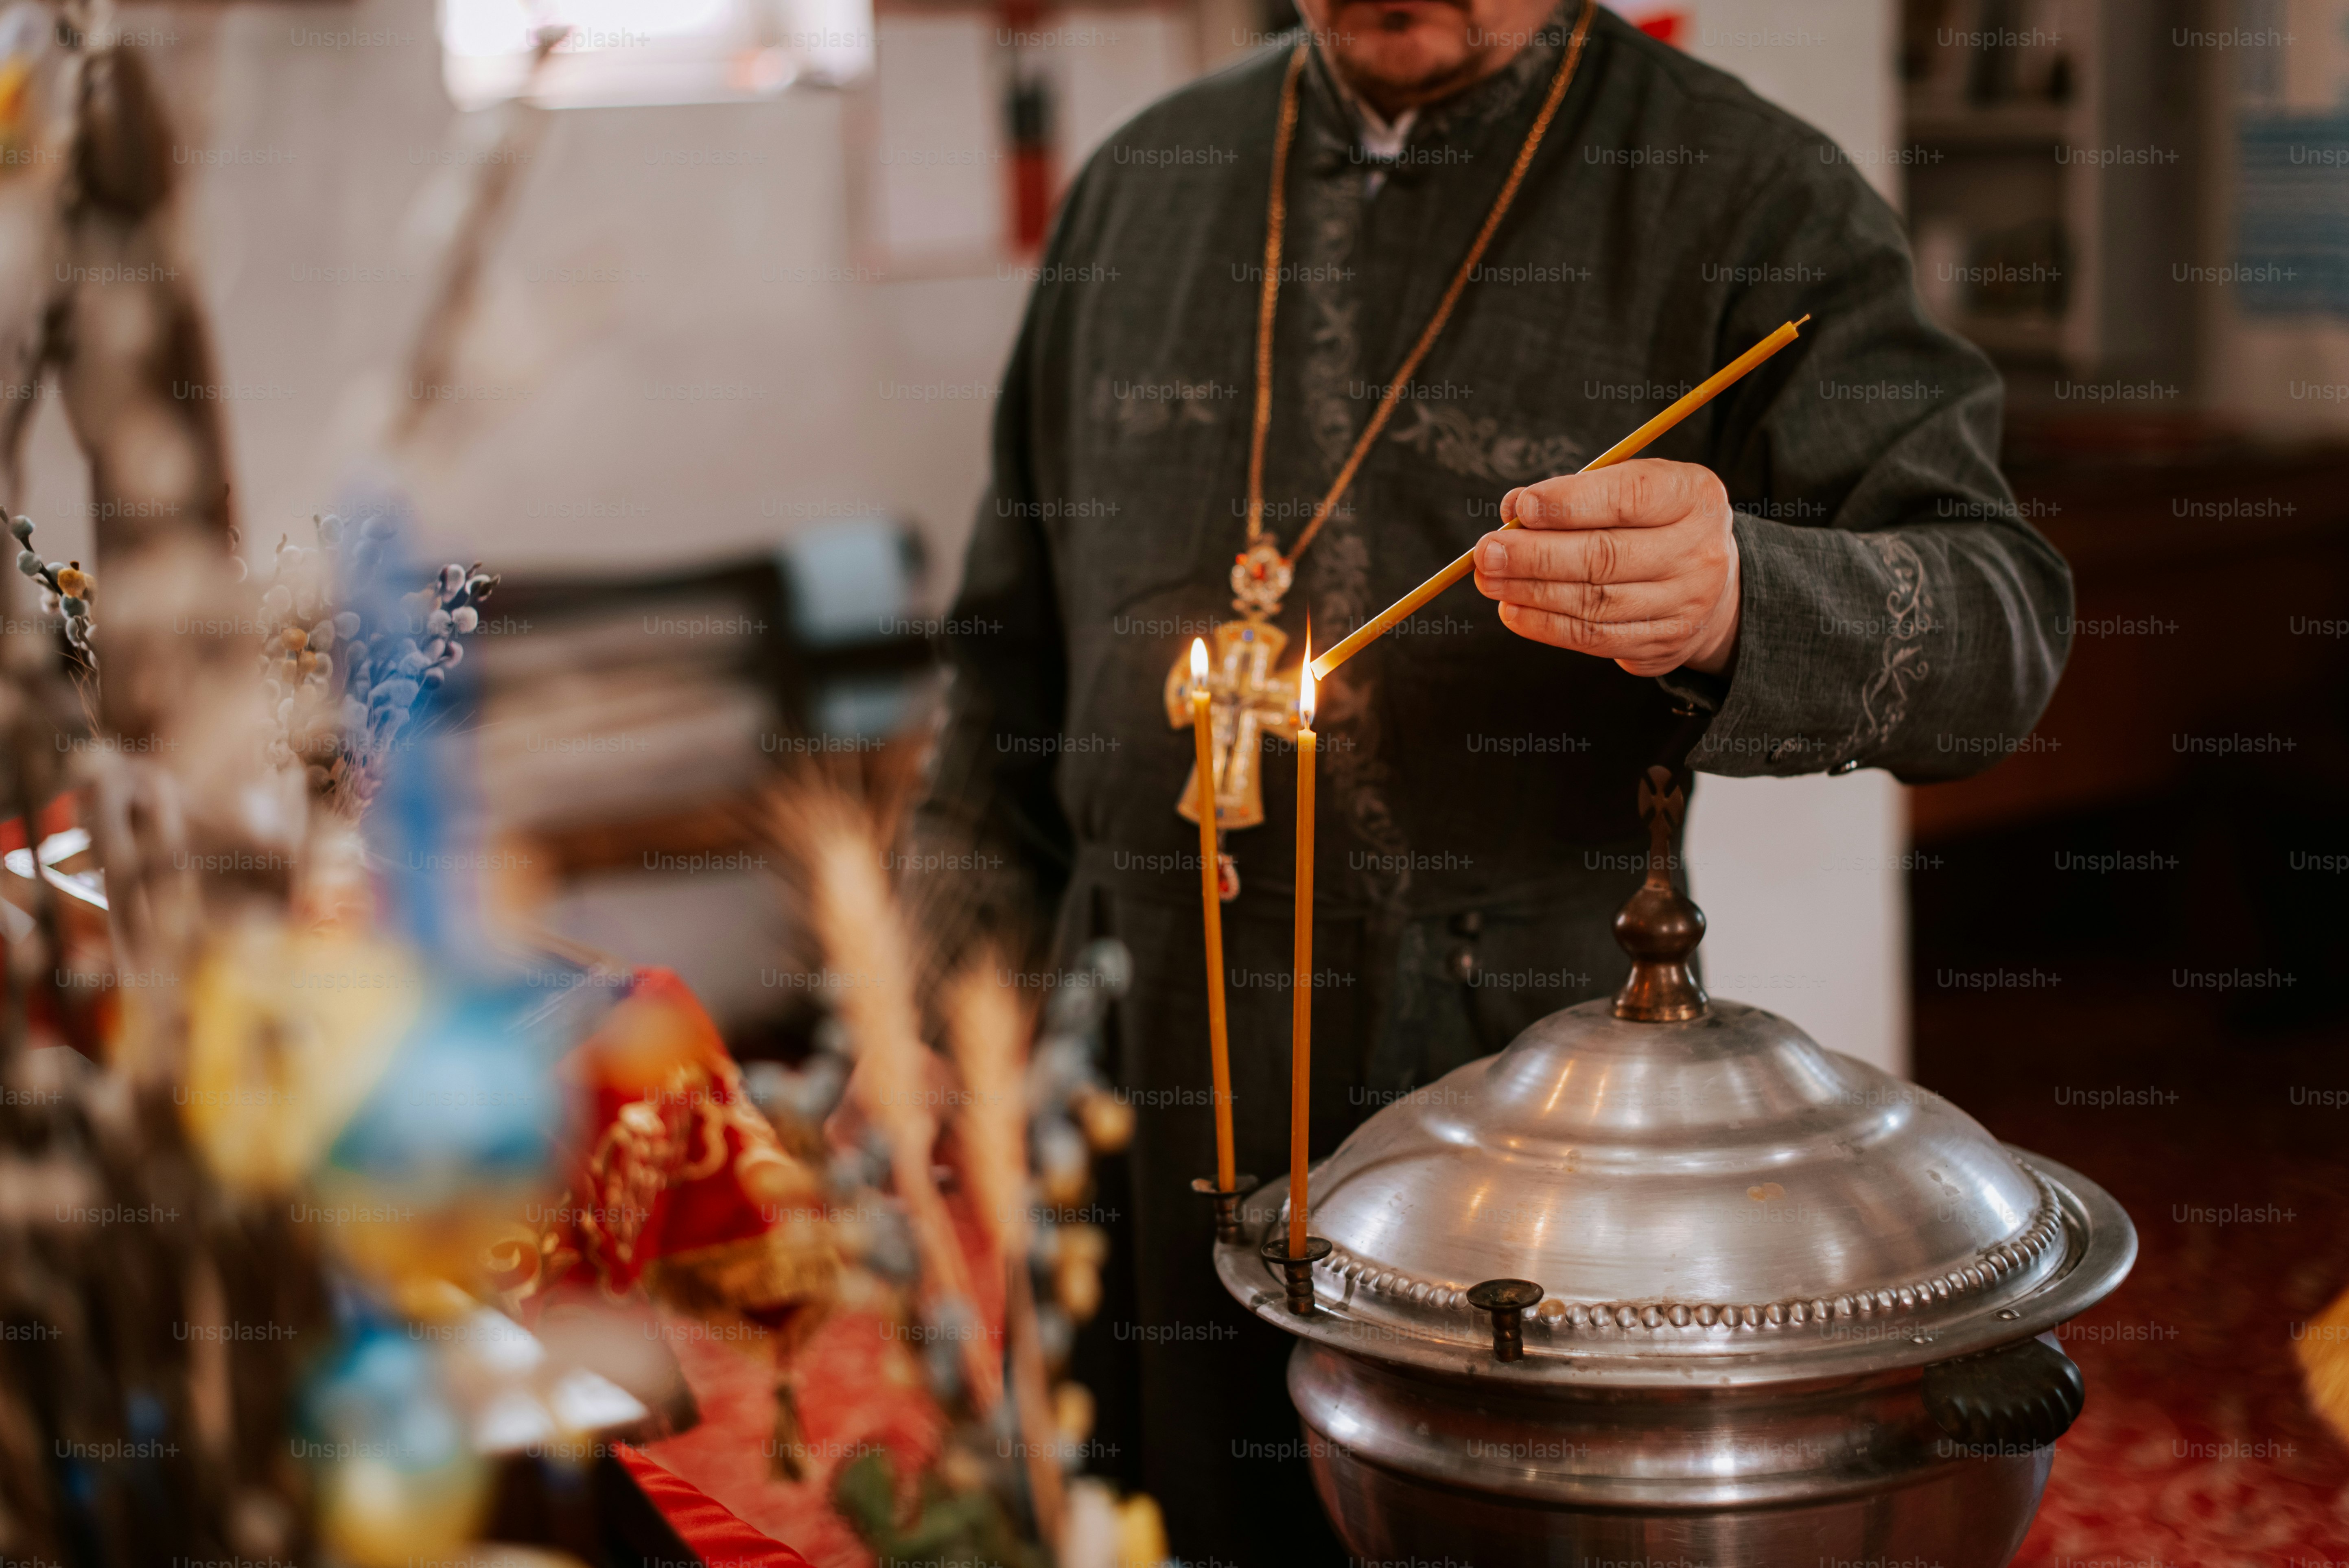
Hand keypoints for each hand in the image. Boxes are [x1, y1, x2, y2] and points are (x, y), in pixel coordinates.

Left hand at [1471, 459, 1740, 677]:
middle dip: (1536, 555)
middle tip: (1487, 552)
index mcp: (1693, 496)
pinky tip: (1513, 610)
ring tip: (1489, 579)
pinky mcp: (1663, 644)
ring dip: (1532, 591)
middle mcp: (1698, 551)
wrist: (1712, 584)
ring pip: (1595, 602)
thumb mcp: (1632, 488)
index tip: (1522, 507)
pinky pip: (1595, 638)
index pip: (1629, 497)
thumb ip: (1576, 492)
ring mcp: (1686, 604)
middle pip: (1605, 556)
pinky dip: (1546, 626)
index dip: (1570, 503)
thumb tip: (1513, 510)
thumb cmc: (1654, 522)